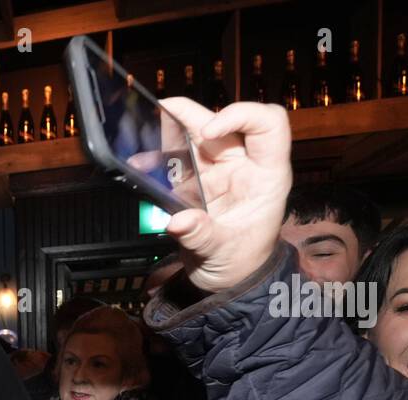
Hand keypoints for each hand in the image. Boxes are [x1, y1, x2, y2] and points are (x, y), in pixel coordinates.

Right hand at [158, 98, 291, 291]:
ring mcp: (219, 171)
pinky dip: (157, 158)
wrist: (228, 281)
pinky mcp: (197, 182)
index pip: (268, 125)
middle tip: (163, 110)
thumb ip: (202, 236)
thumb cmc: (241, 263)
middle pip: (224, 123)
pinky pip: (177, 161)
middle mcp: (244, 166)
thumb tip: (179, 221)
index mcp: (266, 175)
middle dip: (193, 115)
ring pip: (197, 137)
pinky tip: (140, 162)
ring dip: (170, 131)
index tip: (209, 130)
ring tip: (143, 130)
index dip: (241, 115)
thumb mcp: (224, 252)